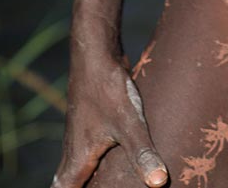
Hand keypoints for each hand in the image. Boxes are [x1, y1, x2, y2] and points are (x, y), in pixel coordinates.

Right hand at [52, 51, 167, 186]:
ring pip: (78, 167)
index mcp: (77, 161)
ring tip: (107, 183)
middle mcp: (74, 152)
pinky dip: (97, 161)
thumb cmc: (107, 90)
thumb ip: (142, 154)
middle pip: (68, 183)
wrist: (95, 54)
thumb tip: (159, 182)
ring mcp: (81, 136)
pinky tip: (114, 157)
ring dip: (87, 178)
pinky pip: (90, 150)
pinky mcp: (92, 122)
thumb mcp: (129, 124)